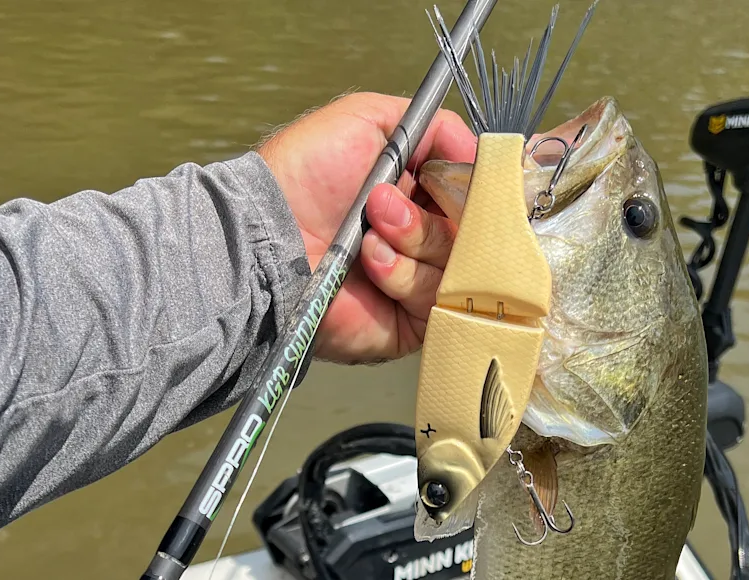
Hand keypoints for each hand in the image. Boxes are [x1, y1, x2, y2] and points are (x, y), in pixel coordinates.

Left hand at [258, 92, 476, 363]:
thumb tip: (481, 155)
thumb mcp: (368, 120)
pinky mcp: (410, 325)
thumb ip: (434, 126)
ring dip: (416, 240)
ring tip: (369, 231)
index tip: (462, 176)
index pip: (480, 198)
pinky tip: (368, 263)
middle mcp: (428, 243)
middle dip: (434, 213)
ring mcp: (421, 285)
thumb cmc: (306, 173)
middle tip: (382, 204)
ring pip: (463, 267)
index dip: (477, 187)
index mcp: (423, 198)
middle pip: (479, 233)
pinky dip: (404, 275)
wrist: (267, 231)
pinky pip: (438, 301)